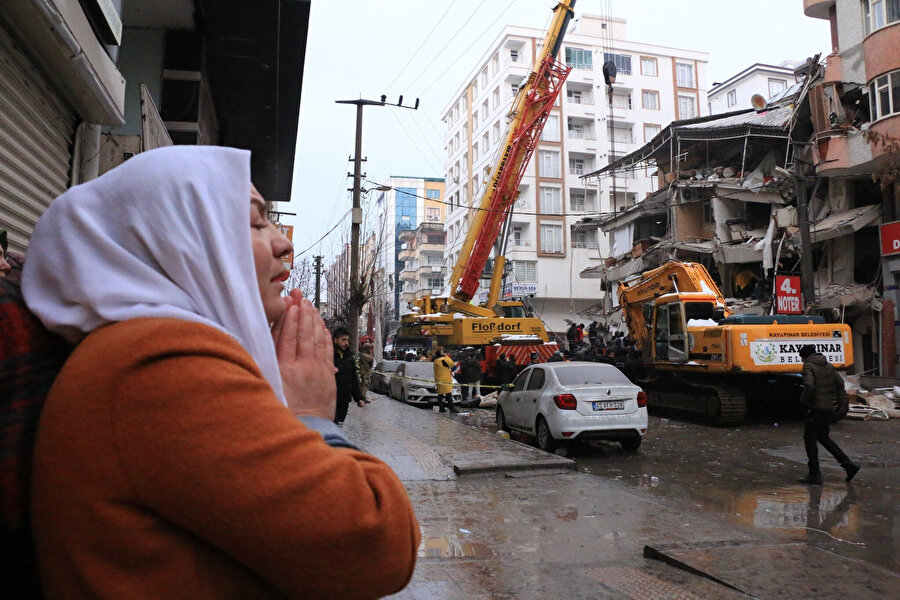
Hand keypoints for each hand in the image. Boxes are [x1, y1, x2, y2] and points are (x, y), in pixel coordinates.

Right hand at [272, 291, 335, 419]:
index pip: (285, 338)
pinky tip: (322, 325)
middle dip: (301, 312)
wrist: (305, 429)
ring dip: (313, 320)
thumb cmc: (283, 412)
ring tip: (310, 305)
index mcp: (282, 370)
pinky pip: (327, 350)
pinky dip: (325, 336)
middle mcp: (301, 367)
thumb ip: (264, 368)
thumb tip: (259, 347)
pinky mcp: (327, 375)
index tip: (289, 304)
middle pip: (301, 333)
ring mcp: (316, 370)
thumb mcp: (267, 390)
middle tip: (300, 296)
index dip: (287, 319)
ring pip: (315, 339)